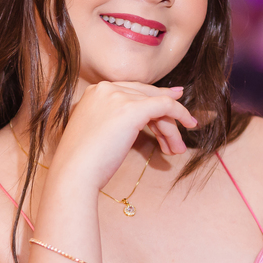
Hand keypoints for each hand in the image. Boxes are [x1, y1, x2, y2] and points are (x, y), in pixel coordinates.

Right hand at [49, 81, 197, 191]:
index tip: (171, 104)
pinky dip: (180, 113)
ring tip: (177, 148)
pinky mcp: (132, 109)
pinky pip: (165, 105)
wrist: (74, 172)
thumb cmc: (82, 162)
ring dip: (171, 126)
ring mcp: (118, 97)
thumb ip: (112, 119)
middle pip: (145, 96)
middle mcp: (105, 89)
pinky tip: (189, 124)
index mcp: (93, 92)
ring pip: (157, 104)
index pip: (130, 92)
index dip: (153, 99)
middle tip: (182, 129)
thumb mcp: (96, 132)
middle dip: (165, 115)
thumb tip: (139, 116)